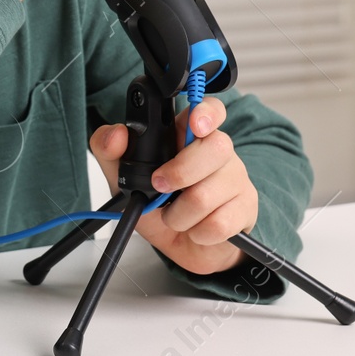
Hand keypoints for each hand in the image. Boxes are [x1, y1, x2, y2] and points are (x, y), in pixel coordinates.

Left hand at [88, 97, 257, 274]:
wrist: (180, 244)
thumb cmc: (157, 204)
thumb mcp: (123, 176)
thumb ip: (109, 150)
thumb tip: (116, 134)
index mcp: (190, 136)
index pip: (211, 110)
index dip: (207, 112)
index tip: (195, 124)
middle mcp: (218, 152)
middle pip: (216, 148)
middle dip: (180, 173)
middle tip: (160, 186)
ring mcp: (236, 180)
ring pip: (208, 193)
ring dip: (179, 214)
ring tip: (174, 215)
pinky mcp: (245, 209)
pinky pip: (220, 223)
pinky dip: (197, 232)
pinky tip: (195, 228)